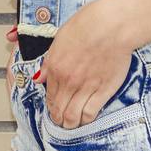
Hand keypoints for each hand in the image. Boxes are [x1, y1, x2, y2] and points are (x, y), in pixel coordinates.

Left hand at [34, 0, 138, 129]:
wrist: (111, 26)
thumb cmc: (86, 27)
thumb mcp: (59, 40)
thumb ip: (49, 62)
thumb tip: (38, 78)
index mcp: (54, 68)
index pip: (49, 96)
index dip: (51, 106)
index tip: (53, 109)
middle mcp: (67, 81)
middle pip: (58, 110)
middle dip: (58, 119)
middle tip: (60, 122)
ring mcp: (85, 87)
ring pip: (72, 117)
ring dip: (70, 124)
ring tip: (72, 124)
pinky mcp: (104, 91)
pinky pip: (90, 113)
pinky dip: (86, 120)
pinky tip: (86, 118)